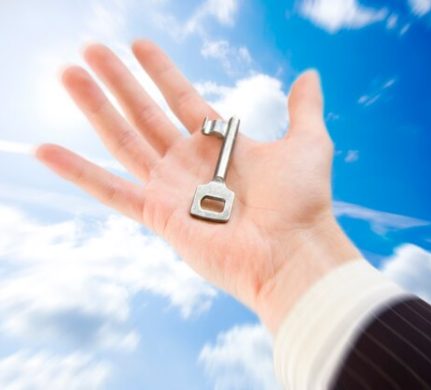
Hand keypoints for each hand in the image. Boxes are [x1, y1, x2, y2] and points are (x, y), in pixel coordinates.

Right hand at [36, 40, 359, 333]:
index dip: (161, 71)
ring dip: (95, 107)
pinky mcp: (159, 215)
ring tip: (69, 72)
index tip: (139, 44)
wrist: (294, 252)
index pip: (182, 98)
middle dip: (118, 81)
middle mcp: (192, 164)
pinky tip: (46, 151)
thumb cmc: (304, 202)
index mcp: (221, 144)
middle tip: (91, 49)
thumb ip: (303, 108)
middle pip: (145, 113)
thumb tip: (309, 75)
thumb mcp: (309, 142)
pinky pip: (110, 191)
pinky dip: (78, 173)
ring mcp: (172, 188)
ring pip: (123, 140)